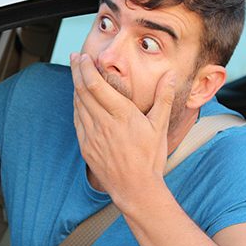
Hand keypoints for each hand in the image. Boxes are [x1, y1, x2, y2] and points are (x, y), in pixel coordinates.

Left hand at [71, 52, 176, 209]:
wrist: (135, 189)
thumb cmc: (150, 158)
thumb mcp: (160, 126)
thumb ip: (163, 98)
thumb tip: (170, 74)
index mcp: (121, 115)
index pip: (95, 85)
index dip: (86, 68)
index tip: (84, 56)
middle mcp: (102, 124)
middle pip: (82, 91)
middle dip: (77, 71)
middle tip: (75, 57)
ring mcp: (91, 136)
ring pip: (77, 104)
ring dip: (74, 86)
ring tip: (76, 72)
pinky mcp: (86, 146)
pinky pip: (77, 120)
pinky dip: (76, 105)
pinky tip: (78, 99)